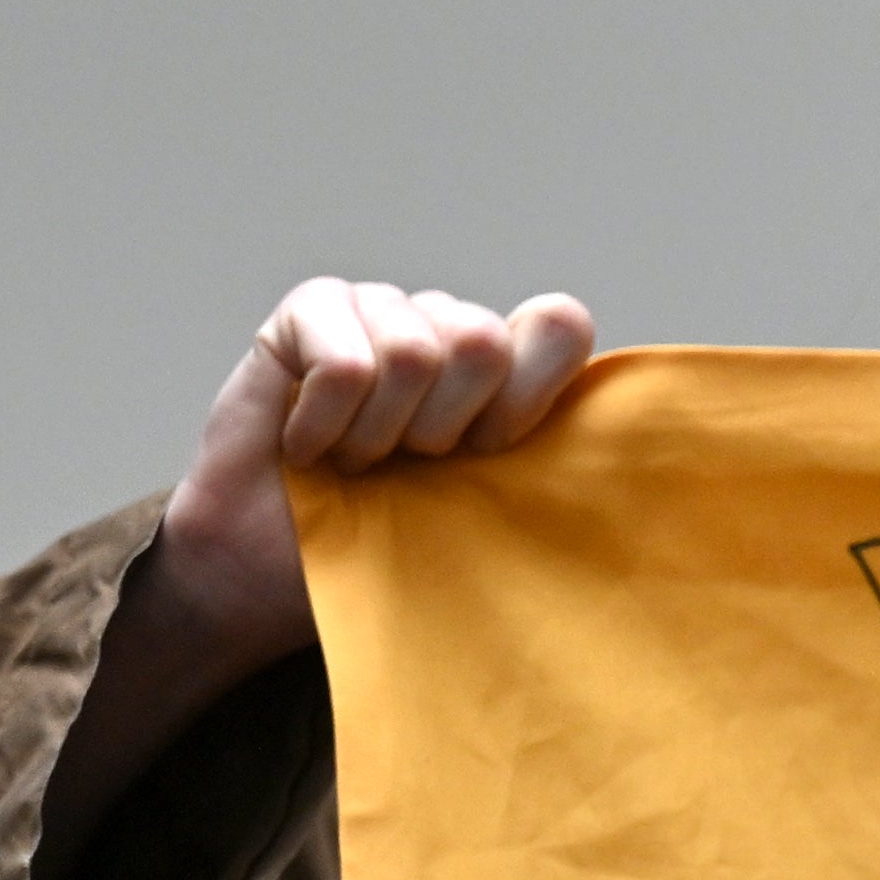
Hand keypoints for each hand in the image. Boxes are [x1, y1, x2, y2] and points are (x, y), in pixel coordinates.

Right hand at [68, 281, 597, 849]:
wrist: (265, 573)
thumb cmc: (380, 549)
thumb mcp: (480, 515)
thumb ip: (545, 455)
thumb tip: (613, 418)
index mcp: (507, 369)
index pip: (560, 326)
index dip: (519, 404)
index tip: (481, 458)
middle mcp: (448, 325)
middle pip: (482, 342)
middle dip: (437, 431)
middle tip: (400, 468)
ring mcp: (381, 307)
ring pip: (411, 354)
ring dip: (372, 437)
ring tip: (350, 462)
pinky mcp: (312, 307)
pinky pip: (343, 360)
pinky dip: (322, 425)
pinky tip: (305, 444)